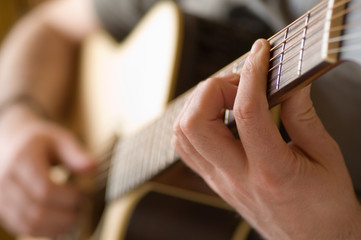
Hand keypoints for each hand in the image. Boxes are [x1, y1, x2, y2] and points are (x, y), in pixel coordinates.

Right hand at [0, 105, 94, 236]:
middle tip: (84, 207)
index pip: (45, 188)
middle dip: (66, 213)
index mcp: (22, 159)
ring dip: (57, 226)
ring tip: (76, 217)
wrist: (11, 142)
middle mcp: (5, 180)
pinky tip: (63, 224)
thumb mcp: (60, 139)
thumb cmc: (40, 141)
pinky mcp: (3, 209)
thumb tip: (93, 167)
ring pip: (29, 223)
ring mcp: (1, 197)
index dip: (69, 196)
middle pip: (37, 209)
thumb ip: (75, 154)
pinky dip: (46, 230)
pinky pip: (24, 227)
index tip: (86, 193)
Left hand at [173, 39, 360, 238]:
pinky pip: (186, 147)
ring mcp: (220, 181)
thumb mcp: (326, 157)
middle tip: (240, 83)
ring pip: (183, 135)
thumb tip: (290, 83)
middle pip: (196, 123)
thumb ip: (304, 116)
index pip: (247, 112)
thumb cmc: (324, 208)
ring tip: (228, 96)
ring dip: (199, 104)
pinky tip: (216, 115)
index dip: (252, 74)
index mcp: (271, 172)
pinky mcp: (215, 182)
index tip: (259, 53)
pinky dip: (193, 122)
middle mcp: (237, 177)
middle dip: (213, 89)